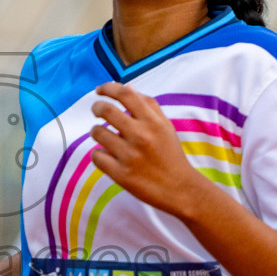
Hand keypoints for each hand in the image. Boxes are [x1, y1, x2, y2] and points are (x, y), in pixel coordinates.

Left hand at [89, 81, 209, 216]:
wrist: (180, 188)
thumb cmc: (170, 154)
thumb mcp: (165, 126)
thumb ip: (148, 105)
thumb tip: (126, 87)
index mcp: (153, 122)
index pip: (125, 94)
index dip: (108, 88)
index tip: (99, 90)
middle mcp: (141, 136)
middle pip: (106, 110)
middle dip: (96, 107)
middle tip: (96, 110)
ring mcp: (130, 156)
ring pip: (97, 133)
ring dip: (96, 131)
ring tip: (103, 135)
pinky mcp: (121, 174)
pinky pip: (97, 156)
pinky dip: (99, 154)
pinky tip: (107, 156)